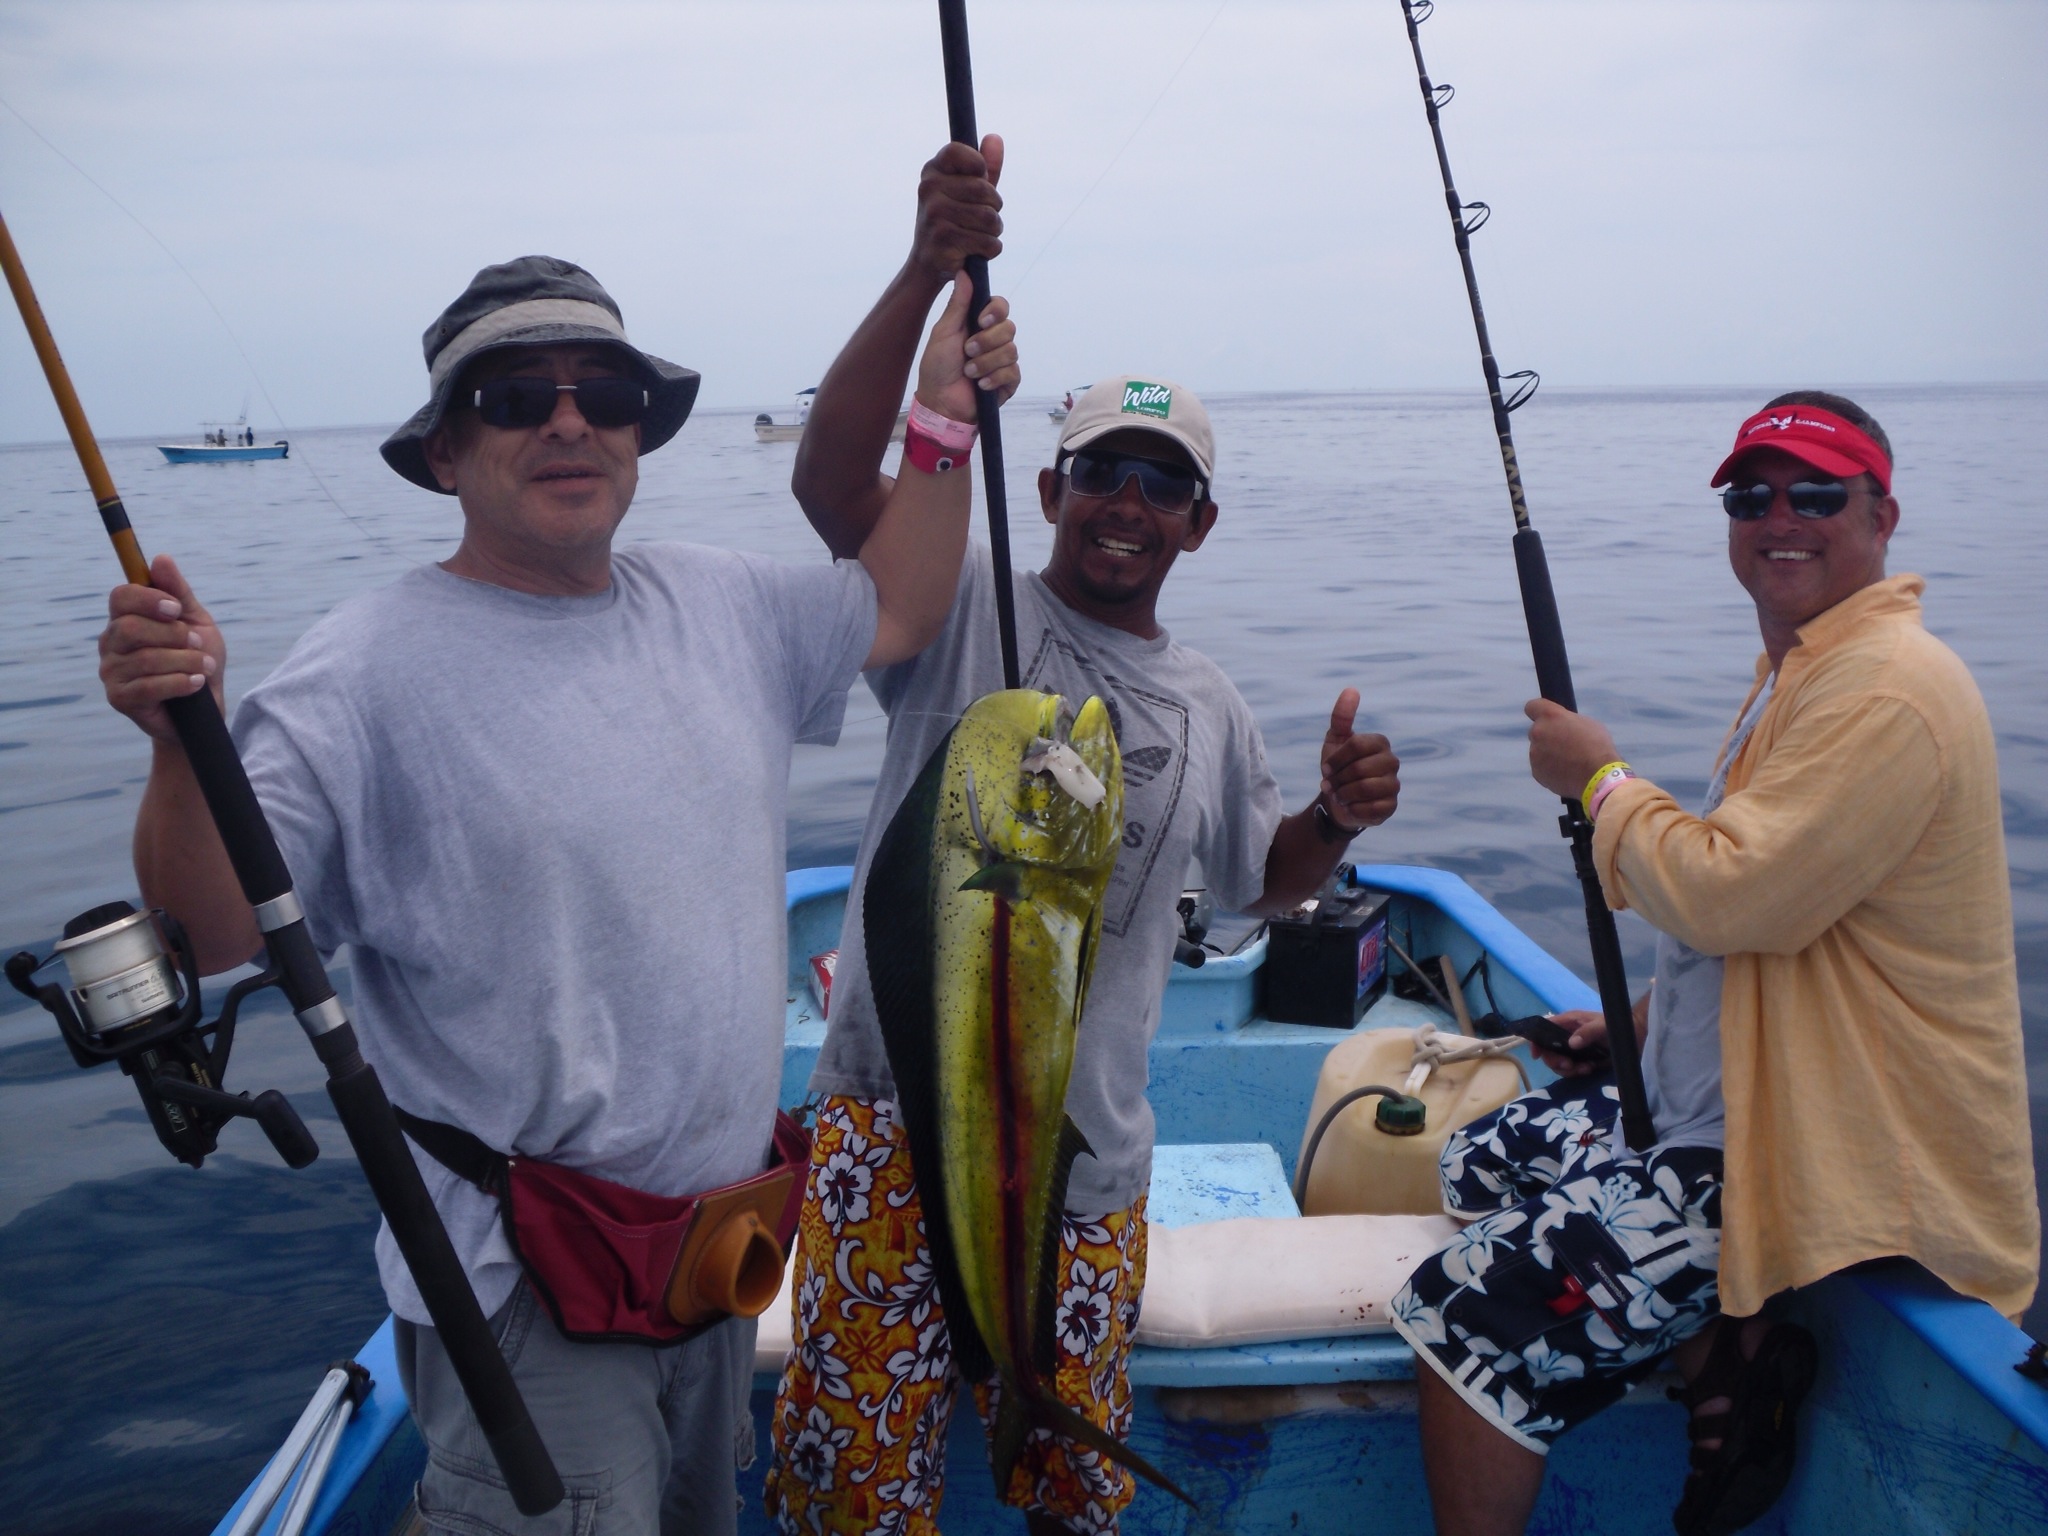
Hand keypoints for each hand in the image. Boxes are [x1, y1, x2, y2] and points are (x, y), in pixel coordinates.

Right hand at [99, 554, 224, 742]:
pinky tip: (196, 683)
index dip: (149, 599)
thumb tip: (160, 559)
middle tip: (197, 645)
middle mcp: (111, 643)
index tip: (176, 609)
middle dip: (173, 635)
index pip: (120, 597)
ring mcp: (111, 671)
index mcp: (125, 619)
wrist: (206, 708)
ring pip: (146, 658)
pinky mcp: (119, 699)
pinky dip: (180, 682)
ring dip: (186, 661)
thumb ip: (178, 592)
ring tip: (205, 667)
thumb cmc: (198, 660)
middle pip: (130, 627)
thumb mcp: (197, 622)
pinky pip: (149, 686)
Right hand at [910, 136, 1002, 286]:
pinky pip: (988, 242)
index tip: (979, 180)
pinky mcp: (944, 240)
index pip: (959, 150)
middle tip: (983, 218)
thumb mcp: (969, 191)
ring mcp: (934, 214)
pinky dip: (991, 249)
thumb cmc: (953, 221)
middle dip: (994, 206)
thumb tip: (995, 138)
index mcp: (932, 171)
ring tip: (980, 235)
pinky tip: (975, 251)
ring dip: (994, 230)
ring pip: (989, 217)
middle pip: (984, 189)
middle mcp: (928, 189)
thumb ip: (985, 166)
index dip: (979, 165)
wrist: (929, 264)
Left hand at [915, 274, 1018, 423]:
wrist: (940, 402)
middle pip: (1009, 328)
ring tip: (969, 372)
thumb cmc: (938, 367)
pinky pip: (1012, 372)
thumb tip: (964, 272)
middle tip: (968, 351)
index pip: (1001, 306)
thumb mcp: (944, 331)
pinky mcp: (1009, 381)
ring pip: (1010, 351)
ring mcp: (1003, 361)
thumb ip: (958, 303)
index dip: (995, 311)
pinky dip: (994, 378)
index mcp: (979, 324)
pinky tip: (980, 385)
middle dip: (987, 341)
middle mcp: (994, 340)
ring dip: (986, 363)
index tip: (981, 320)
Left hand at [1319, 688, 1399, 831]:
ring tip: (1339, 795)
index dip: (1336, 759)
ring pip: (1366, 789)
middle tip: (1331, 784)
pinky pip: (1371, 809)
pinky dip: (1353, 809)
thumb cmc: (1338, 767)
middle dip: (1338, 779)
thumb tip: (1351, 689)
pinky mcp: (1391, 806)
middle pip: (1359, 769)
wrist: (1338, 800)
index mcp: (1380, 743)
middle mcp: (1392, 762)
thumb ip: (1342, 717)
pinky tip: (1350, 807)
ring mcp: (1394, 785)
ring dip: (1344, 795)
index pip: (1356, 745)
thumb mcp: (1335, 741)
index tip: (1326, 768)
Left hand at [1525, 698, 1618, 802]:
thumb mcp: (1587, 724)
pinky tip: (1567, 772)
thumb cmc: (1598, 747)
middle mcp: (1538, 732)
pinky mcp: (1536, 771)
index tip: (1544, 717)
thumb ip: (1568, 722)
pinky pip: (1541, 767)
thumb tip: (1562, 726)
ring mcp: (1535, 753)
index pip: (1532, 706)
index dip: (1539, 711)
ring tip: (1571, 761)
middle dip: (1548, 735)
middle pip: (1537, 730)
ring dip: (1549, 753)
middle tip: (1566, 743)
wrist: (1598, 776)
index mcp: (1550, 716)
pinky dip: (1550, 769)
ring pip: (1539, 750)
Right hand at [1533, 1004, 1648, 1077]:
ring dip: (1568, 1070)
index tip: (1537, 1055)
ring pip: (1559, 1063)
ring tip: (1586, 1068)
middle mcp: (1567, 1036)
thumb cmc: (1618, 1025)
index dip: (1536, 1041)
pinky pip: (1571, 1070)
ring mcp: (1574, 1049)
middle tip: (1569, 1066)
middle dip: (1556, 1061)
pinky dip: (1577, 1072)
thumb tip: (1570, 1044)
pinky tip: (1590, 1069)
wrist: (1636, 1035)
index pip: (1543, 1028)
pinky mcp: (1582, 1060)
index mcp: (1569, 1022)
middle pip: (1548, 1050)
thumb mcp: (1603, 1026)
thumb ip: (1587, 1032)